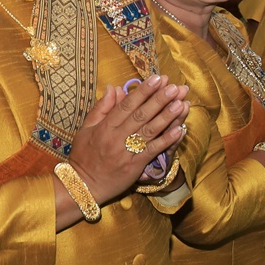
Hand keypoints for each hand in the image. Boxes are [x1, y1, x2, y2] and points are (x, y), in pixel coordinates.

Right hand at [72, 75, 190, 203]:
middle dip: (159, 99)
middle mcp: (116, 137)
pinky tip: (179, 130)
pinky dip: (167, 140)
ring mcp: (126, 151)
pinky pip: (153, 150)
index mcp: (105, 126)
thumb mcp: (86, 129)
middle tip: (175, 87)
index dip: (143, 91)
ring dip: (167, 116)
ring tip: (182, 103)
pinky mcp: (135, 166)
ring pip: (149, 130)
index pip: (127, 105)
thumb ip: (101, 108)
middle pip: (141, 115)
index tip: (158, 79)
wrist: (82, 186)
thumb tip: (113, 87)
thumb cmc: (84, 156)